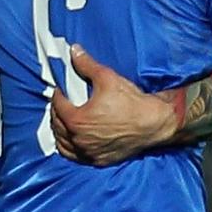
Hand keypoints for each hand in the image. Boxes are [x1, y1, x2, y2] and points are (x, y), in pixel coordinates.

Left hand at [47, 47, 172, 165]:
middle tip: (62, 103)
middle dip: (57, 112)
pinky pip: (75, 157)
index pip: (58, 106)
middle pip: (57, 125)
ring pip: (63, 144)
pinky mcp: (98, 160)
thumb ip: (86, 65)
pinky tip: (72, 141)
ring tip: (63, 122)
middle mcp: (79, 139)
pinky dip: (70, 149)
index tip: (62, 89)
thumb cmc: (131, 102)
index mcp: (77, 120)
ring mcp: (88, 152)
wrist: (154, 123)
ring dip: (60, 132)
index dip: (58, 95)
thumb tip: (74, 51)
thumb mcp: (107, 78)